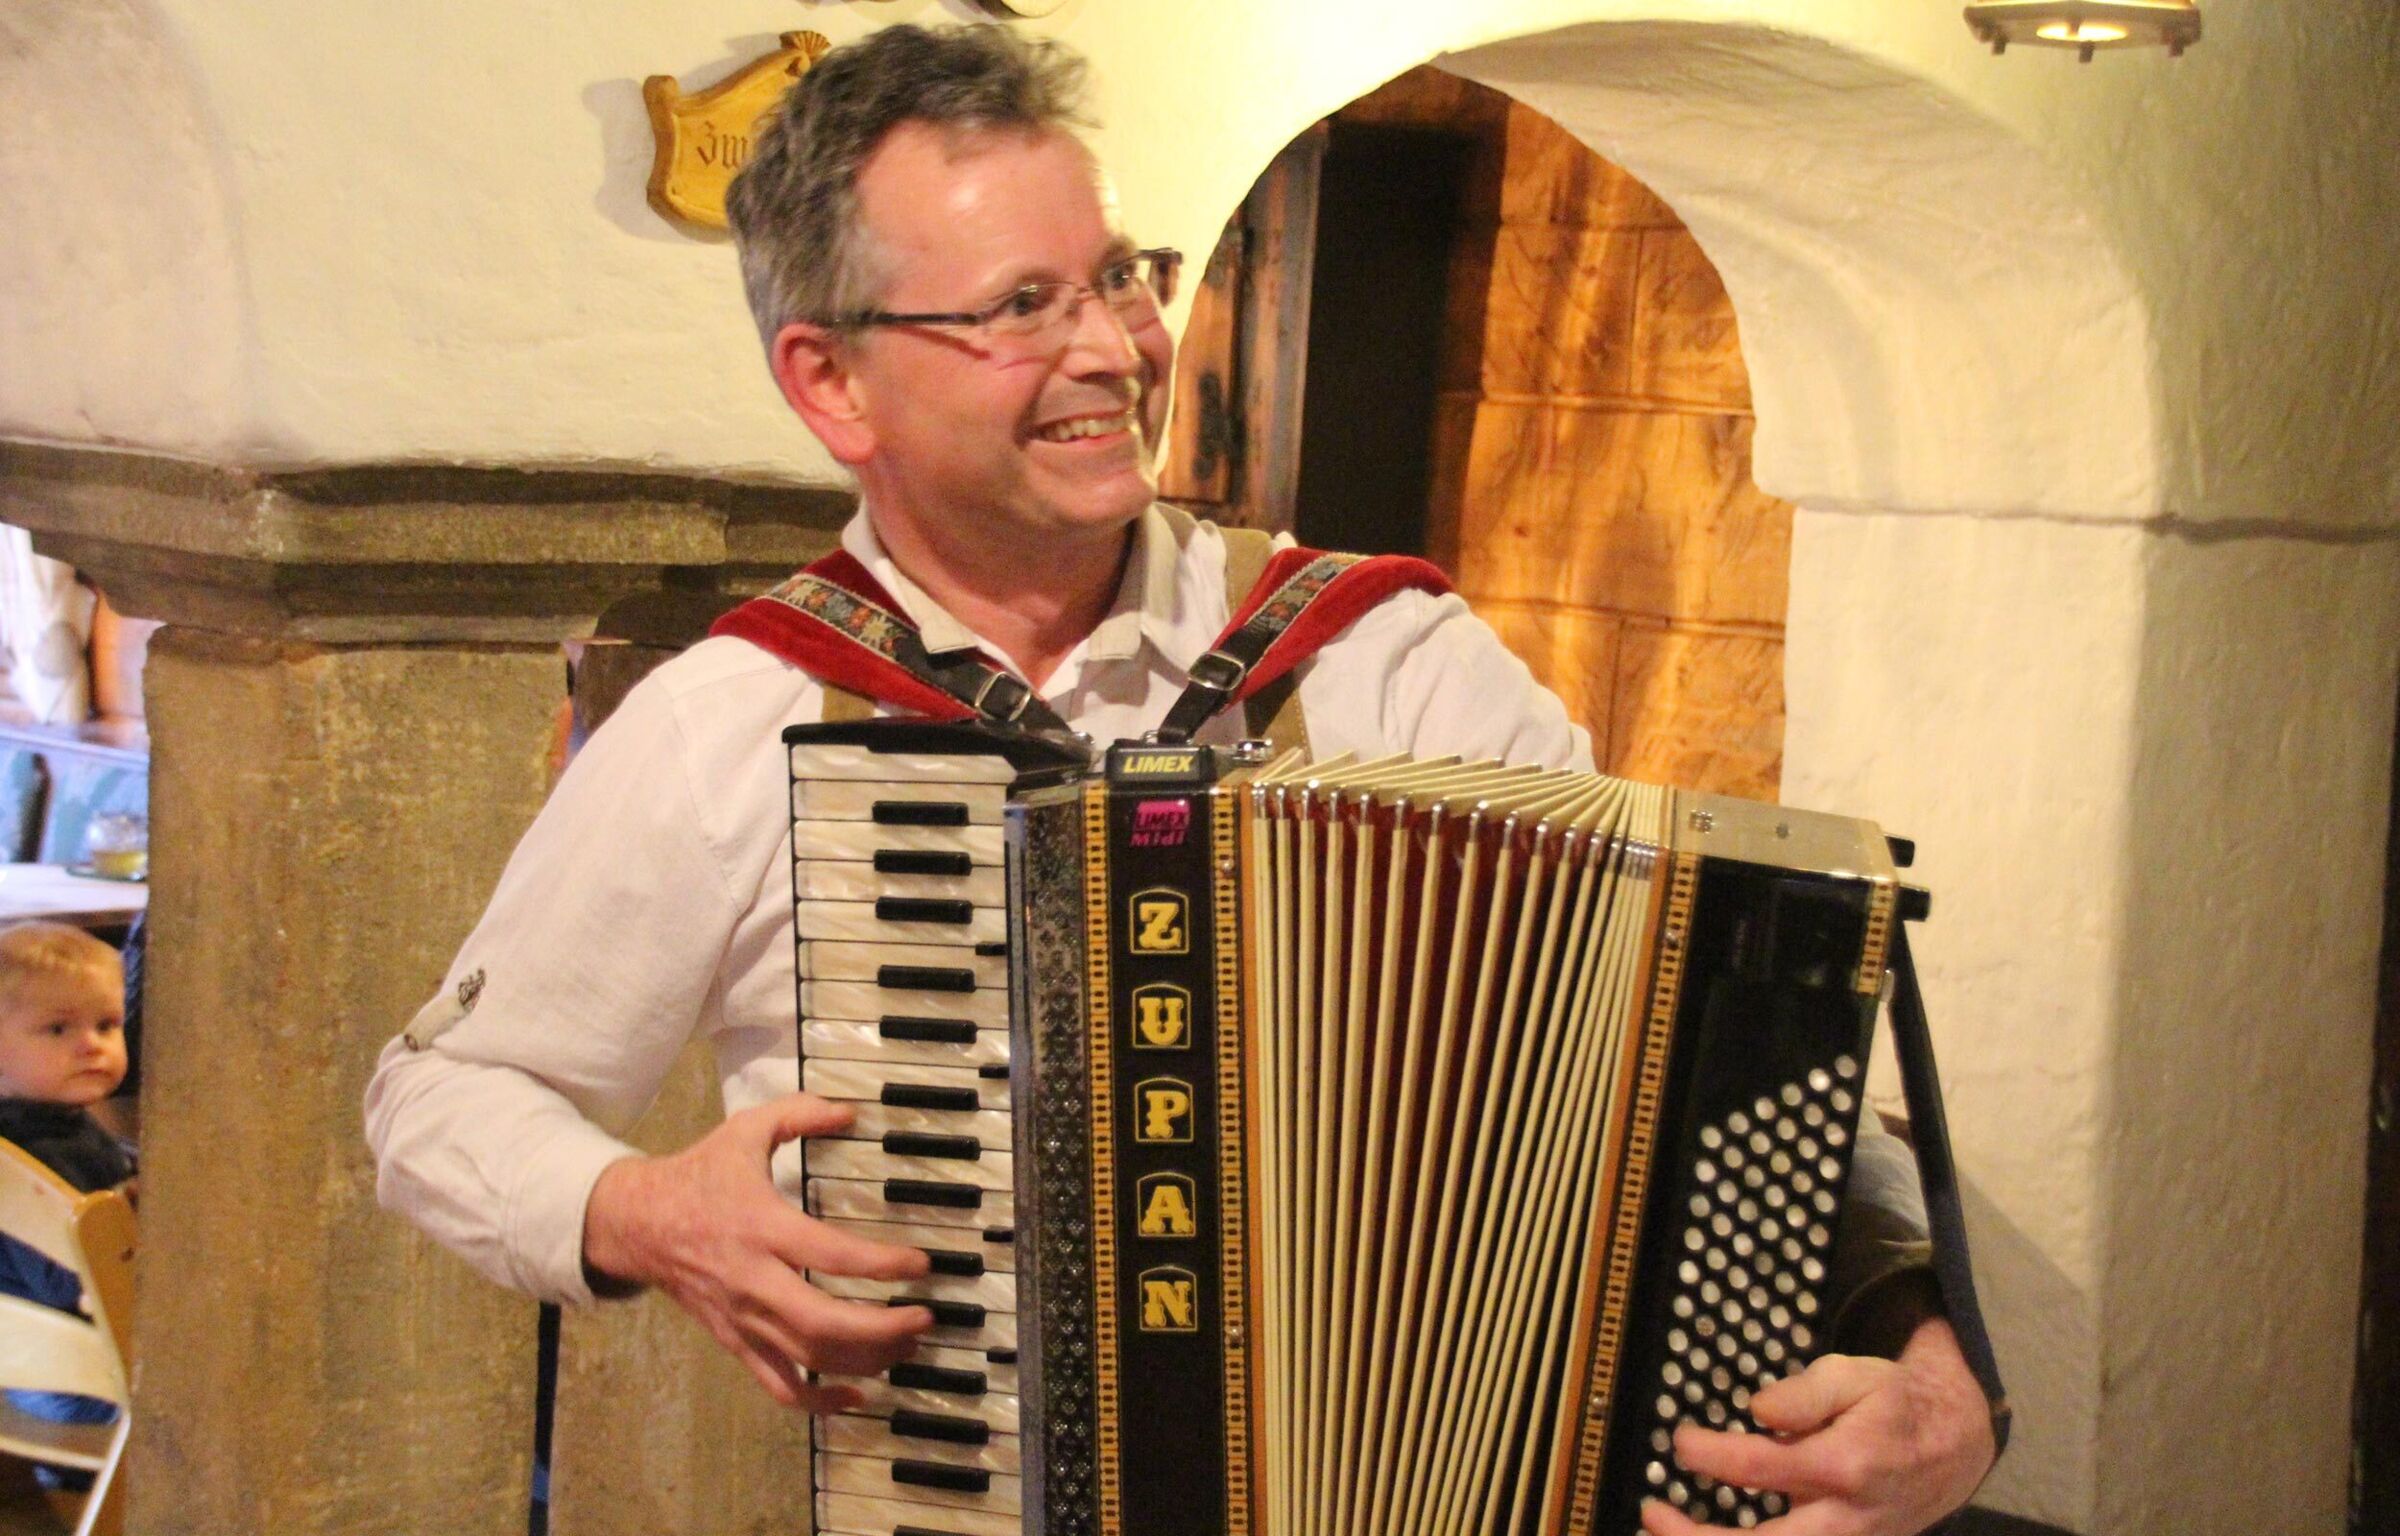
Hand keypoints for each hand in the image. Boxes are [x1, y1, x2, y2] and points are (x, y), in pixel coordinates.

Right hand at [581, 1092, 932, 1412]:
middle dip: (881, 1328)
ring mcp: (743, 1318)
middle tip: (924, 1317)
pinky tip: (857, 1397)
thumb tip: (851, 1111)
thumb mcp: (746, 1129)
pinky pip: (779, 1387)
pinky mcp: (735, 1342)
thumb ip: (799, 1114)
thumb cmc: (698, 1175)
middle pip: (821, 1323)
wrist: (636, 1224)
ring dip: (865, 1360)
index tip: (921, 1264)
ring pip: (808, 1360)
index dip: (881, 1265)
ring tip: (907, 1344)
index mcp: (760, 1226)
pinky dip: (820, 1402)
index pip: (829, 1254)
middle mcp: (753, 1280)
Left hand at [1642, 1316, 1995, 1535]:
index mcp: (1843, 1464)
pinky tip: (1705, 1535)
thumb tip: (1757, 1409)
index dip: (1710, 1455)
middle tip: (1652, 1513)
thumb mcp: (1852, 1375)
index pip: (1761, 1466)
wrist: (1953, 1446)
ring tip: (1662, 1529)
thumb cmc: (1893, 1404)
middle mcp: (1844, 1515)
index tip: (1680, 1441)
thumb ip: (1803, 1392)